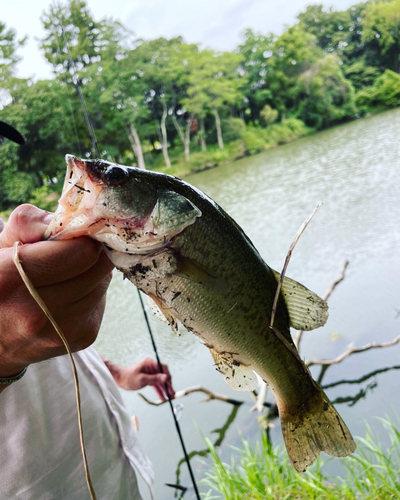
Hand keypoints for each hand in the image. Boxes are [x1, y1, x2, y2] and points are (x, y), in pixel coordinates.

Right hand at [0, 204, 113, 379]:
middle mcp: (36, 310)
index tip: (74, 236)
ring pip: (103, 282)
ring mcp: (61, 329)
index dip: (81, 238)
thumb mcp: (1, 245)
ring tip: (66, 276)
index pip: (82, 251)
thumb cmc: (0, 282)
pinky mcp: (81, 338)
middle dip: (90, 253)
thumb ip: (31, 222)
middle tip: (74, 252)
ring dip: (91, 273)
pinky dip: (91, 293)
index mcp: (11, 278)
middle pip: (99, 266)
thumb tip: (71, 221)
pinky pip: (101, 301)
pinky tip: (69, 295)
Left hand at [103, 356, 174, 401]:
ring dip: (165, 389)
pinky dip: (159, 391)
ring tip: (170, 397)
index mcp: (150, 363)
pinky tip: (163, 398)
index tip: (170, 384)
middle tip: (172, 393)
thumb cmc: (129, 377)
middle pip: (163, 375)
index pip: (163, 367)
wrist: (119, 380)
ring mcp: (151, 373)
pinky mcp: (149, 379)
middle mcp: (152, 367)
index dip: (168, 375)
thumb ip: (155, 379)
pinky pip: (156, 385)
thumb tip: (166, 378)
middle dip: (168, 385)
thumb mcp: (142, 379)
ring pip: (160, 381)